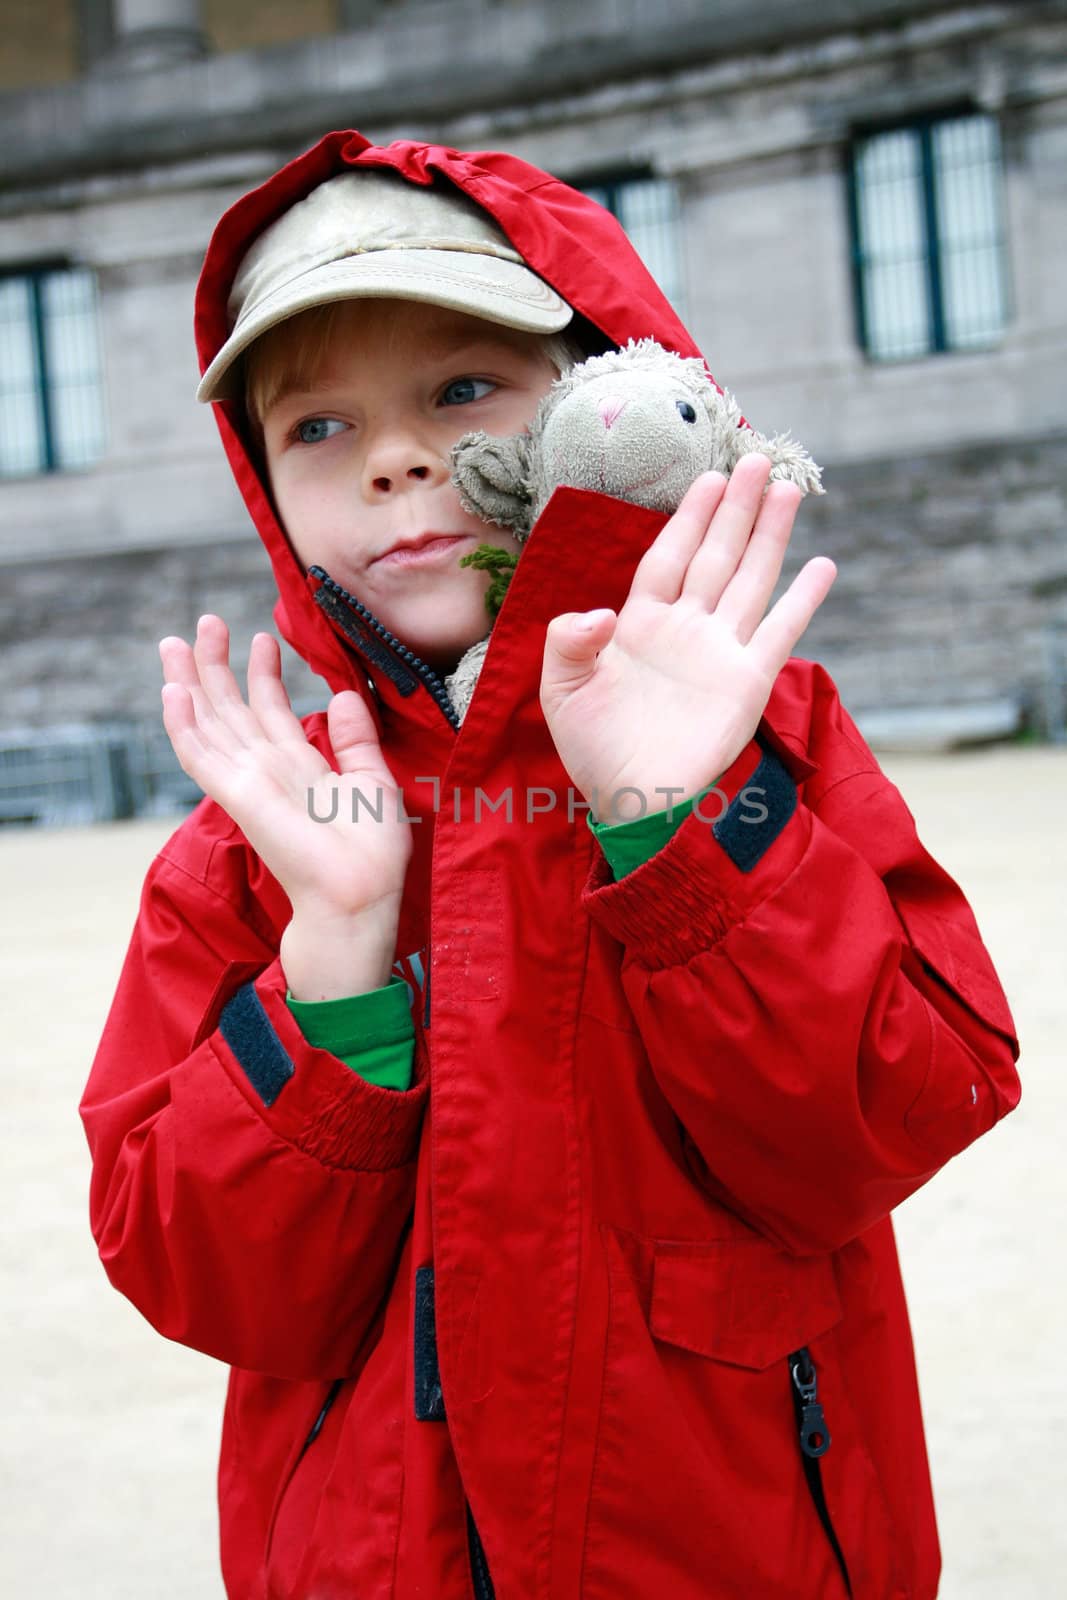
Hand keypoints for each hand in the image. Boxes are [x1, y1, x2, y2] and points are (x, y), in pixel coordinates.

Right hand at [160, 616, 411, 997]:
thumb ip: (355, 741)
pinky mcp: (238, 796)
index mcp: (299, 768)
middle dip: (215, 666)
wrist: (360, 896)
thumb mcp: (373, 782)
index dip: (264, 674)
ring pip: (208, 724)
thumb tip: (341, 695)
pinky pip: (200, 756)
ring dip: (190, 682)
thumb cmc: (371, 854)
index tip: (264, 637)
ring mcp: (248, 783)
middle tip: (205, 622)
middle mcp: (268, 771)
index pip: (270, 713)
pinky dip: (183, 724)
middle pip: (230, 710)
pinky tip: (173, 692)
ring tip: (178, 640)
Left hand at [539, 456, 836, 818]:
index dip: (688, 518)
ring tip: (789, 490)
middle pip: (715, 555)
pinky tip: (822, 566)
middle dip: (735, 509)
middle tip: (756, 461)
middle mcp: (685, 630)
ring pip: (749, 579)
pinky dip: (802, 600)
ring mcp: (719, 653)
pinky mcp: (747, 682)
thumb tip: (602, 612)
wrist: (635, 803)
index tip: (708, 479)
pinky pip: (779, 632)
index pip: (669, 557)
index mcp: (639, 625)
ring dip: (769, 536)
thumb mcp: (562, 692)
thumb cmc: (595, 752)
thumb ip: (568, 642)